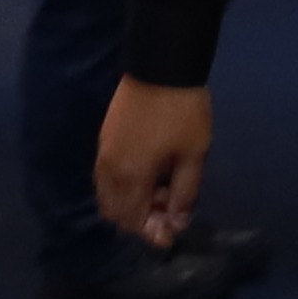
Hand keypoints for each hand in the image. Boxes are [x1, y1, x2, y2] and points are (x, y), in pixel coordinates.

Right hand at [96, 78, 212, 249]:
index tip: (172, 234)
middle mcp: (109, 169)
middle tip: (169, 209)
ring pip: (109, 194)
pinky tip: (151, 173)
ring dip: (133, 202)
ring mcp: (104, 151)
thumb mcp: (193, 154)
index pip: (132, 221)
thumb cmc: (183, 111)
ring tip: (164, 189)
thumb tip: (176, 223)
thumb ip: (184, 193)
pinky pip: (108, 176)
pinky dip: (125, 185)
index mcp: (130, 176)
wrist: (162, 63)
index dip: (151, 233)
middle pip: (115, 212)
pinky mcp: (105, 137)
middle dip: (140, 219)